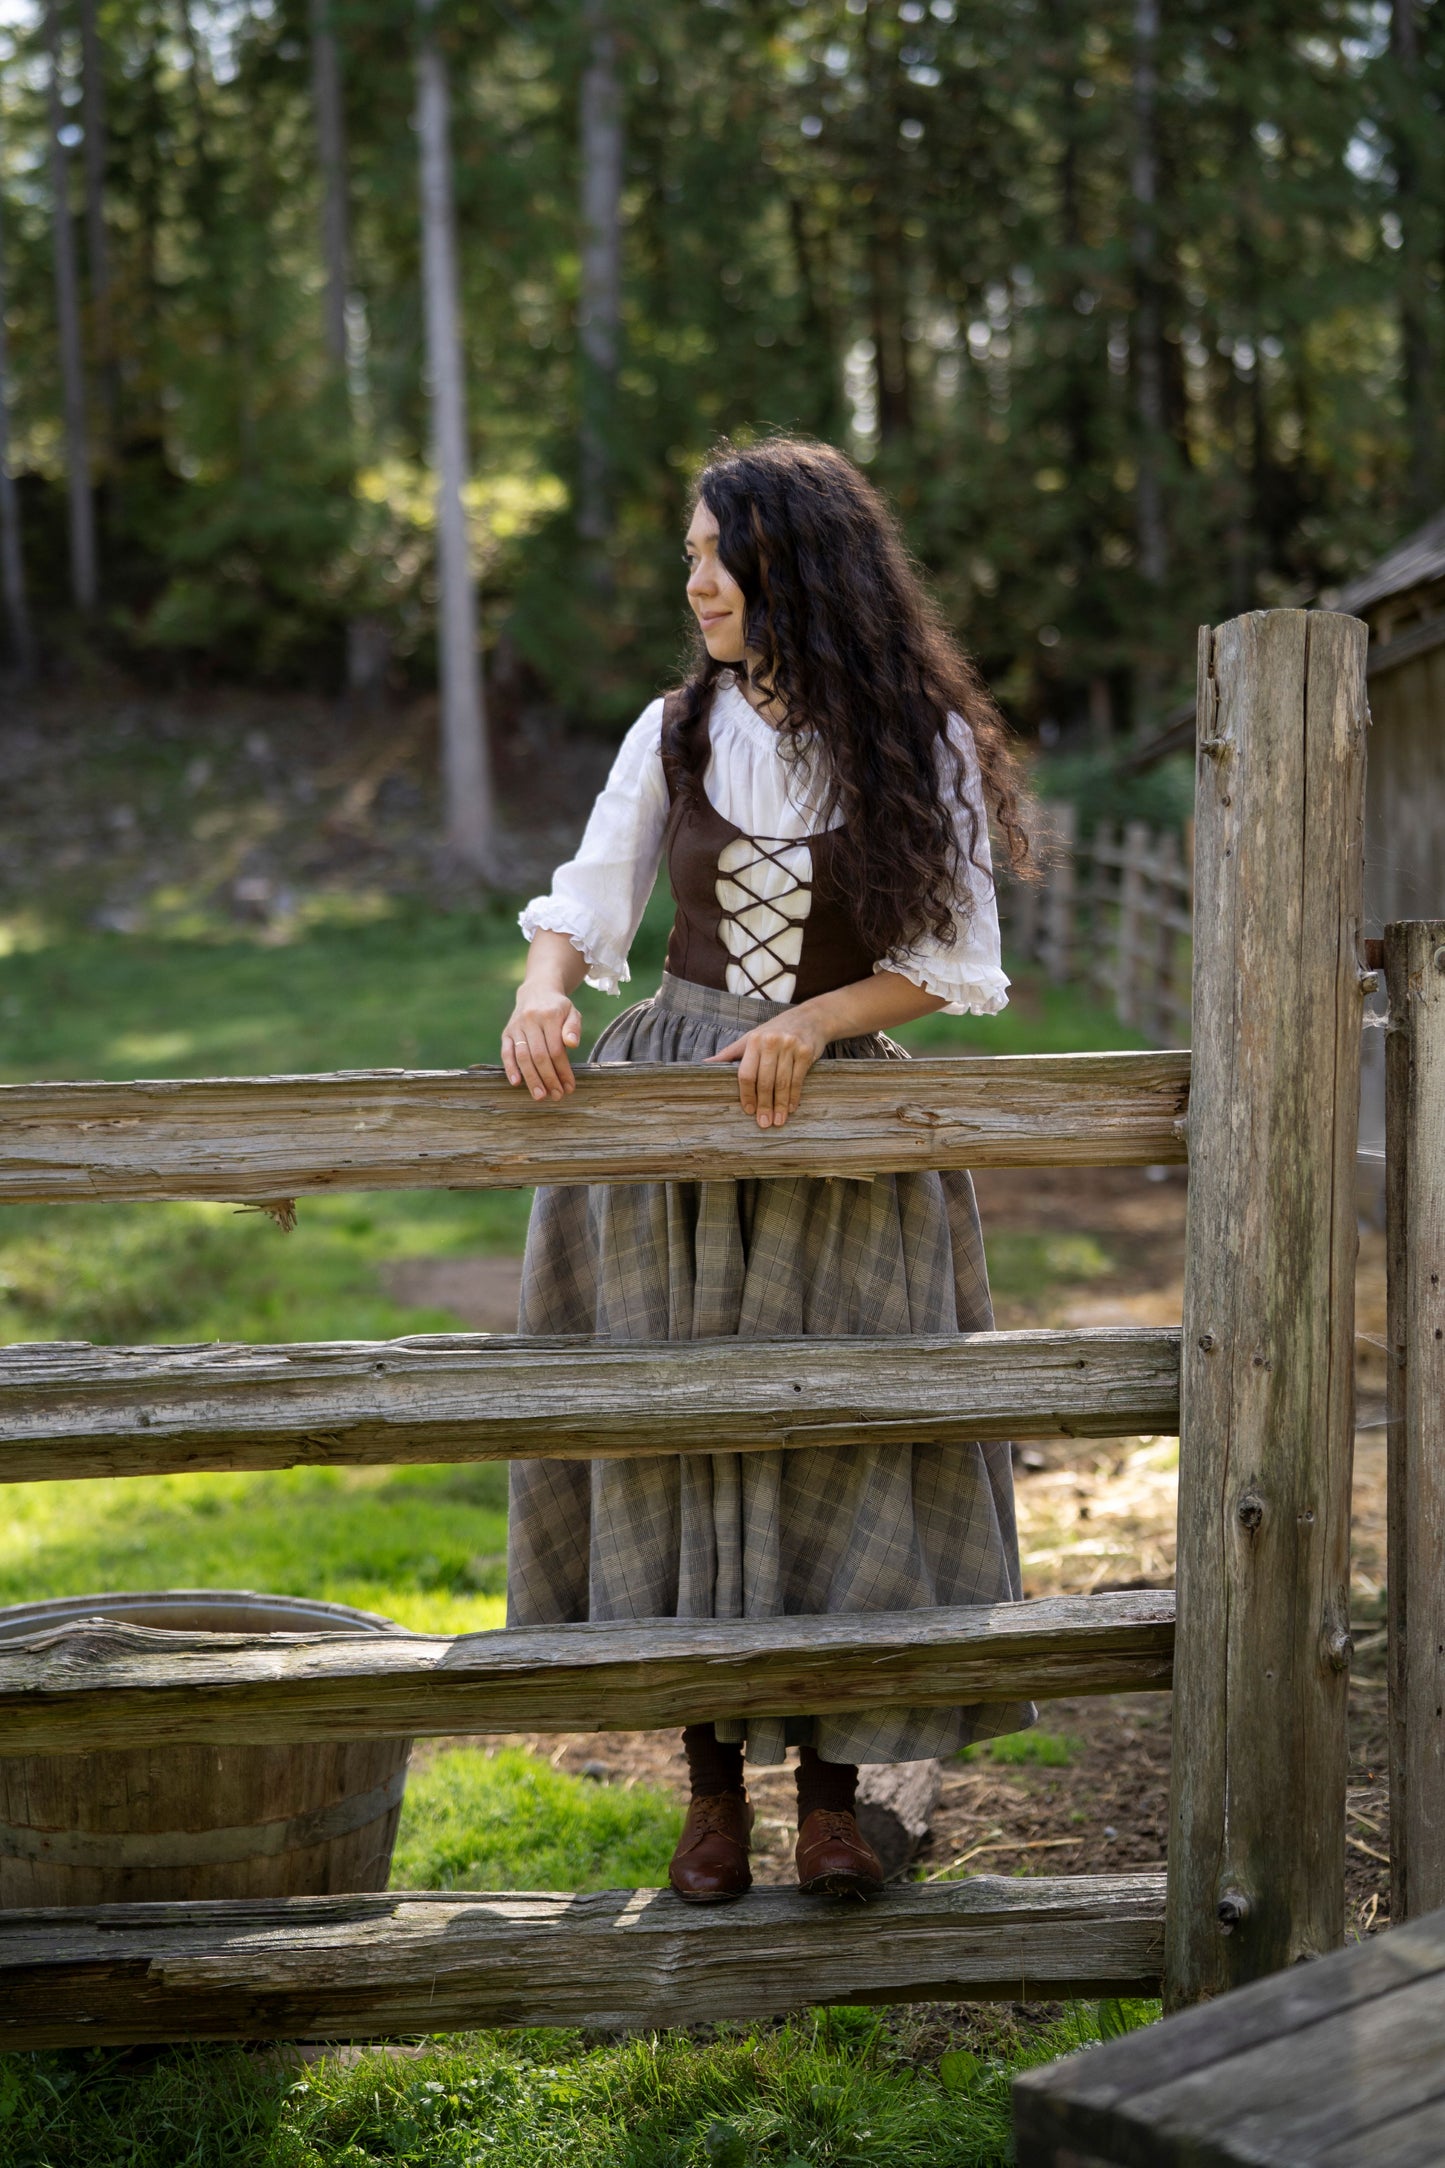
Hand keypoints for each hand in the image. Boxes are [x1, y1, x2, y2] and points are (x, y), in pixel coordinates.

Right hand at [502, 984, 581, 1100]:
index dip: (563, 1071)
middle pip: (539, 1055)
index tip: (569, 1087)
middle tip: (556, 1096)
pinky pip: (506, 1052)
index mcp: (549, 1016)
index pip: (556, 1049)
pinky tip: (516, 1082)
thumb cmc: (558, 1008)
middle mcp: (530, 1020)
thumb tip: (573, 1044)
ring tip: (540, 1096)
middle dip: (548, 1079)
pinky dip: (510, 1067)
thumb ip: (573, 1027)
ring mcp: (516, 1027)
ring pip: (523, 1056)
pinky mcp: (506, 1032)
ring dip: (531, 1078)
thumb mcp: (572, 1012)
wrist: (536, 992)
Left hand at [706, 1007, 827, 1127]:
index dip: (746, 1094)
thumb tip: (704, 1064)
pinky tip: (790, 1108)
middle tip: (764, 1123)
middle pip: (765, 1081)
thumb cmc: (776, 1030)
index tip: (748, 1110)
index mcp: (754, 1040)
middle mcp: (771, 1042)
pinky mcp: (806, 1052)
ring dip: (780, 1105)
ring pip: (782, 1083)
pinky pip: (798, 1080)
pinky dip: (794, 1096)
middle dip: (764, 1105)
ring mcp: (790, 1046)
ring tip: (778, 1121)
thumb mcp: (752, 1036)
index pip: (746, 1073)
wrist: (810, 1018)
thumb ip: (730, 1052)